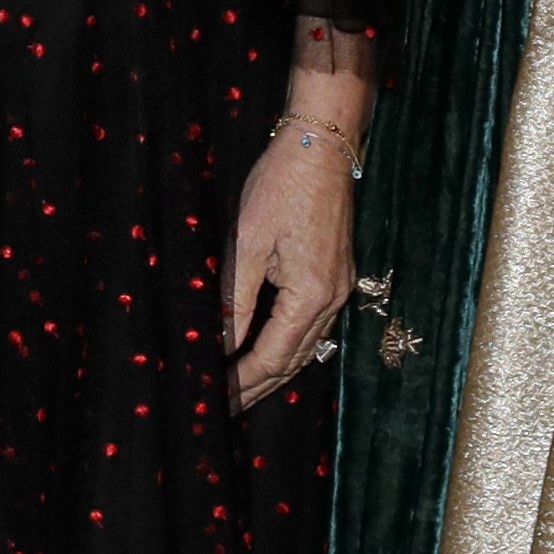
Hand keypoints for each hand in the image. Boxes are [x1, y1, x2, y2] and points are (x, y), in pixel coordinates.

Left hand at [226, 127, 358, 405]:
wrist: (321, 146)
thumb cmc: (281, 187)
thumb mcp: (248, 244)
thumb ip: (235, 299)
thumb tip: (219, 343)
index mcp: (311, 296)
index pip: (273, 356)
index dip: (242, 380)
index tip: (215, 399)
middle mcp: (332, 300)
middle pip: (292, 360)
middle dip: (257, 385)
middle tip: (224, 407)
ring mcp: (338, 289)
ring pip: (304, 347)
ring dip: (273, 370)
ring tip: (241, 388)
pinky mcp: (334, 276)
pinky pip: (311, 326)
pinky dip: (286, 346)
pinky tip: (266, 351)